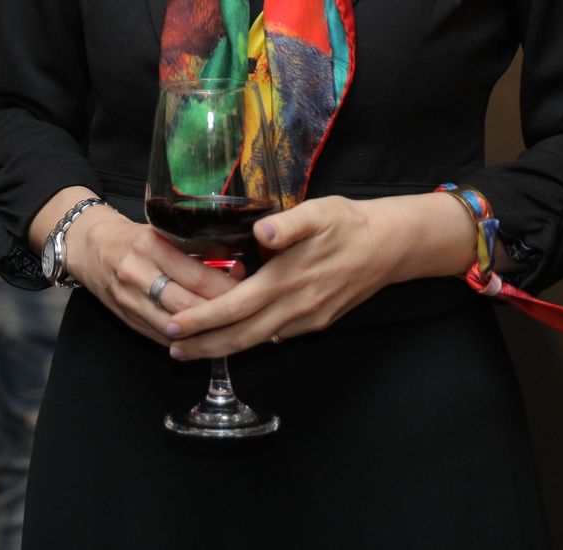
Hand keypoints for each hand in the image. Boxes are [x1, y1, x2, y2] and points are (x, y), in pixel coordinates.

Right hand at [61, 204, 240, 345]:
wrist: (89, 247)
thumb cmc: (133, 238)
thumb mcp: (161, 233)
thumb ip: (193, 250)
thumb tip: (236, 269)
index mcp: (150, 246)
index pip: (196, 276)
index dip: (227, 289)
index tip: (251, 290)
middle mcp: (137, 273)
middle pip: (188, 305)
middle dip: (221, 314)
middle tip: (247, 315)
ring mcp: (129, 299)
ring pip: (175, 327)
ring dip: (205, 333)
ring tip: (232, 331)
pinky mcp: (126, 318)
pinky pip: (161, 337)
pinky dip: (186, 341)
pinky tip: (205, 340)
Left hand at [165, 193, 476, 359]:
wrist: (392, 245)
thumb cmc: (348, 223)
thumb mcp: (317, 212)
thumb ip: (287, 224)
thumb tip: (261, 232)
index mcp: (286, 281)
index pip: (234, 308)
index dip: (201, 320)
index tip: (172, 326)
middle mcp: (294, 308)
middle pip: (241, 337)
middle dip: (203, 346)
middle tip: (170, 350)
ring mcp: (307, 319)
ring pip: (258, 341)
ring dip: (223, 347)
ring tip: (192, 350)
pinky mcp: (317, 321)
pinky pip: (276, 336)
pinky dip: (249, 340)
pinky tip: (234, 337)